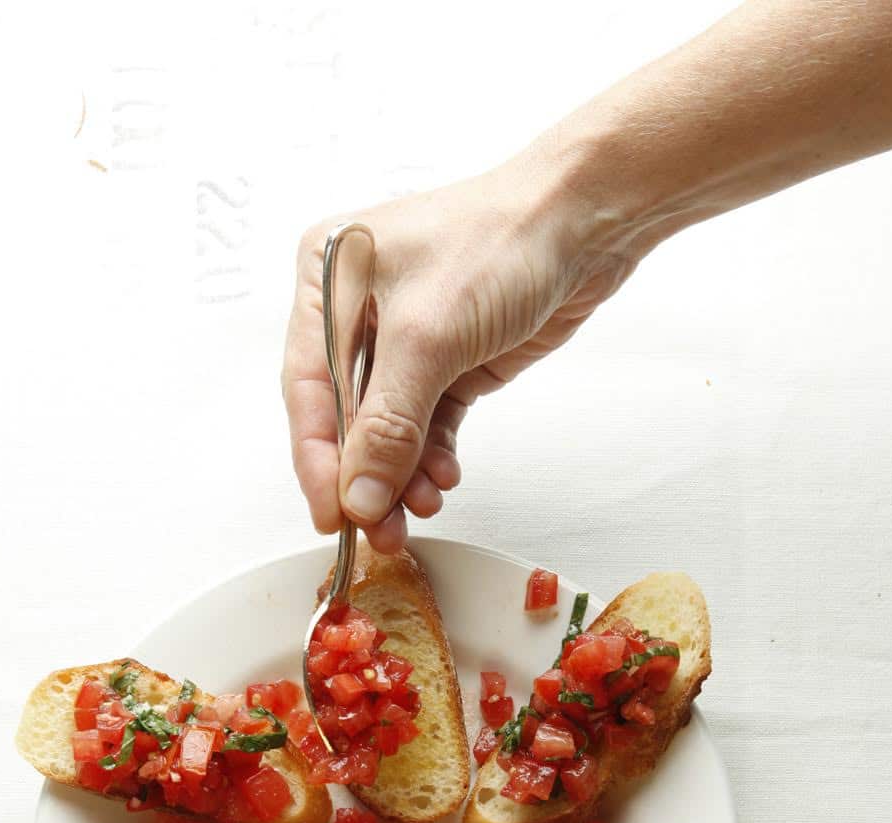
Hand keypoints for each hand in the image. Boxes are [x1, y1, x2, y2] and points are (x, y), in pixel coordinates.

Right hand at [282, 147, 640, 552]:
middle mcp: (357, 312)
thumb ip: (386, 427)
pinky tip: (443, 481)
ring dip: (403, 476)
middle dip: (366, 478)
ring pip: (389, 430)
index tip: (330, 516)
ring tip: (423, 506)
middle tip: (380, 532)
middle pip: (346, 418)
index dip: (317, 460)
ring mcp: (405, 341)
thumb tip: (357, 498)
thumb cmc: (498, 243)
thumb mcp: (428, 339)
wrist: (584, 221)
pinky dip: (433, 459)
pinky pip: (427, 427)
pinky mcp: (449, 362)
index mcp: (326, 282)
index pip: (307, 390)